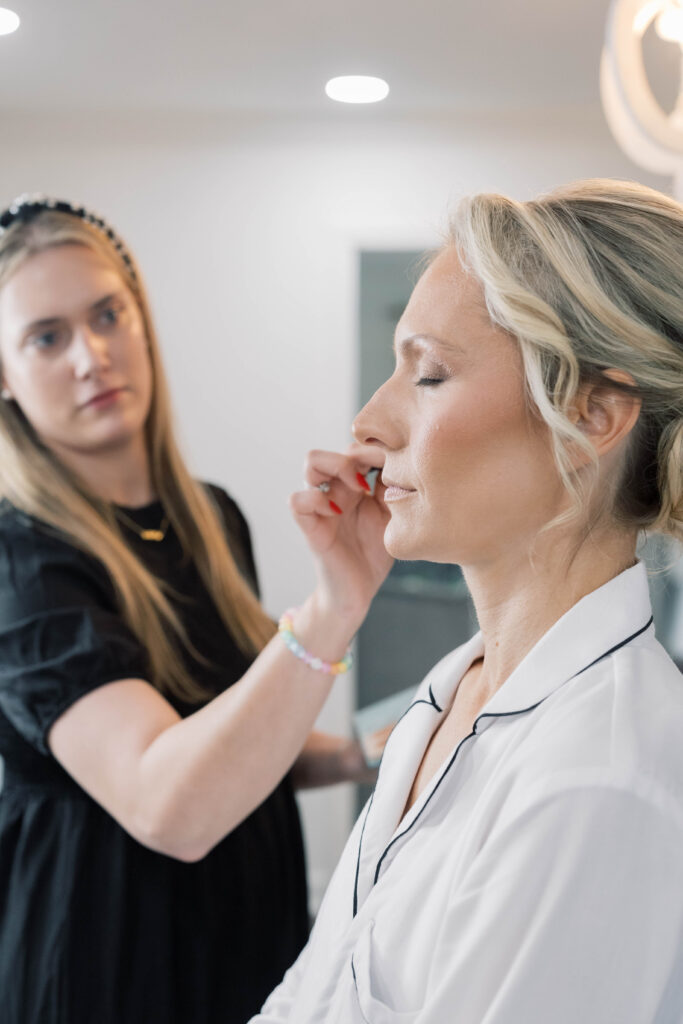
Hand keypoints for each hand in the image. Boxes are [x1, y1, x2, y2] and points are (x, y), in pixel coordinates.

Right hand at [289, 443, 393, 618]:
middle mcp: (335, 489)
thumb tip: (405, 462)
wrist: (356, 593)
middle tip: (375, 477)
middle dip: (356, 453)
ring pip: (311, 461)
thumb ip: (395, 490)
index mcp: (355, 484)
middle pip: (340, 441)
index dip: (375, 448)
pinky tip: (338, 513)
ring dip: (336, 467)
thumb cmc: (374, 555)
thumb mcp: (394, 518)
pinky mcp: (311, 527)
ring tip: (357, 489)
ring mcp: (321, 506)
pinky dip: (316, 499)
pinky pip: (297, 500)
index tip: (397, 465)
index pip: (356, 446)